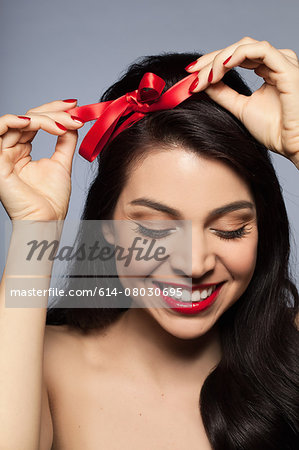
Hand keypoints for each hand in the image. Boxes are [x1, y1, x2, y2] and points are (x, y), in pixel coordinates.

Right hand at [0, 100, 83, 220]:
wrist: (46, 221)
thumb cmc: (51, 201)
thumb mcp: (62, 163)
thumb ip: (65, 141)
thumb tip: (72, 120)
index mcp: (22, 151)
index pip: (35, 121)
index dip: (54, 110)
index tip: (76, 106)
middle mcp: (10, 150)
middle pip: (27, 117)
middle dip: (53, 112)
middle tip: (75, 114)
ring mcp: (3, 154)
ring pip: (18, 121)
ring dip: (42, 118)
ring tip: (62, 124)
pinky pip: (0, 129)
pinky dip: (16, 120)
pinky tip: (35, 122)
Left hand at [186, 36, 298, 168]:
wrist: (292, 145)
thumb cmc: (275, 131)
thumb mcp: (240, 108)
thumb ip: (224, 94)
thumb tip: (203, 83)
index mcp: (268, 71)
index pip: (236, 57)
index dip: (212, 63)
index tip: (191, 75)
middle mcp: (275, 63)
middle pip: (237, 49)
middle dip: (211, 60)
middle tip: (192, 74)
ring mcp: (282, 63)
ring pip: (245, 46)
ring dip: (221, 59)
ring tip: (205, 77)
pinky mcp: (286, 67)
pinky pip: (260, 50)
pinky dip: (237, 55)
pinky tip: (221, 68)